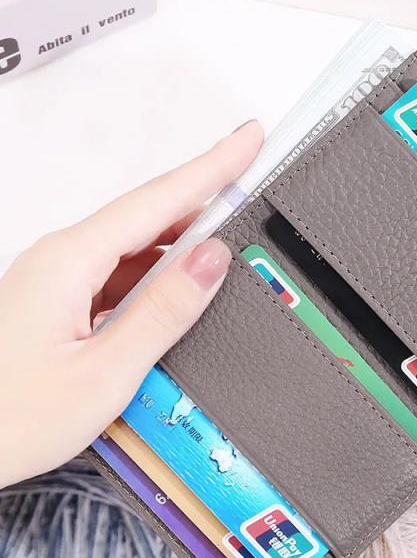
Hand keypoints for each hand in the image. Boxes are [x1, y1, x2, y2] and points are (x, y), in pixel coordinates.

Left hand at [0, 121, 262, 487]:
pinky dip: (157, 278)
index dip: (211, 167)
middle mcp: (61, 259)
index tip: (249, 139)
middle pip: (148, 217)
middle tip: (253, 195)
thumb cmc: (12, 418)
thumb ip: (164, 310)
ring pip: (135, 248)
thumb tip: (212, 258)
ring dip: (182, 248)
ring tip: (227, 253)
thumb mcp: (105, 371)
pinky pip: (120, 274)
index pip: (158, 200)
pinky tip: (180, 294)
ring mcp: (59, 279)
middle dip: (205, 203)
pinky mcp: (60, 301)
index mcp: (69, 262)